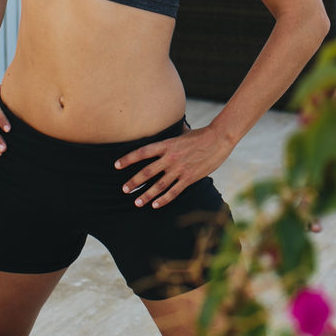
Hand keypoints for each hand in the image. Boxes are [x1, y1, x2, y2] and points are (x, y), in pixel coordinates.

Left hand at [114, 124, 232, 208]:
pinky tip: (155, 205)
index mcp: (166, 144)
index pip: (142, 153)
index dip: (127, 159)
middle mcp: (170, 157)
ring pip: (159, 185)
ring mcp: (180, 169)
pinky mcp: (190, 177)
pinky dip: (164, 199)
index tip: (116, 165)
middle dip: (133, 182)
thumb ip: (171, 136)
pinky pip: (174, 191)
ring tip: (137, 202)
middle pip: (147, 172)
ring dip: (146, 194)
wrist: (219, 139)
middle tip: (124, 189)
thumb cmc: (201, 134)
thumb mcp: (182, 132)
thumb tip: (166, 130)